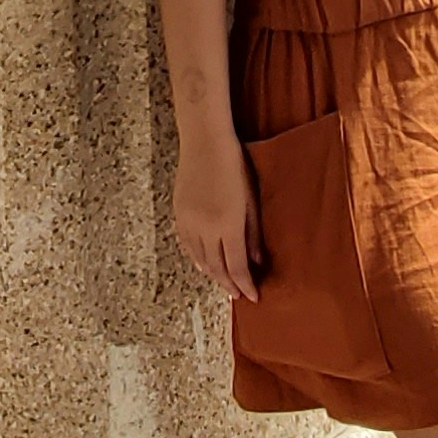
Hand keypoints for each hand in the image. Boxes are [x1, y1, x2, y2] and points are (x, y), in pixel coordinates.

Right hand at [173, 135, 259, 303]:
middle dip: (229, 284)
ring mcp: (189, 222)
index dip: (245, 284)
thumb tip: (258, 261)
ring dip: (213, 274)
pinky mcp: (179, 214)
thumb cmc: (234, 164)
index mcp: (228, 225)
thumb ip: (253, 233)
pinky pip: (187, 246)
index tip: (253, 297)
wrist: (204, 141)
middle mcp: (206, 228)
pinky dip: (197, 259)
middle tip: (239, 294)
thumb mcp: (251, 199)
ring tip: (225, 283)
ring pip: (200, 259)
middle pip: (217, 267)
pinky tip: (203, 264)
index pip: (237, 266)